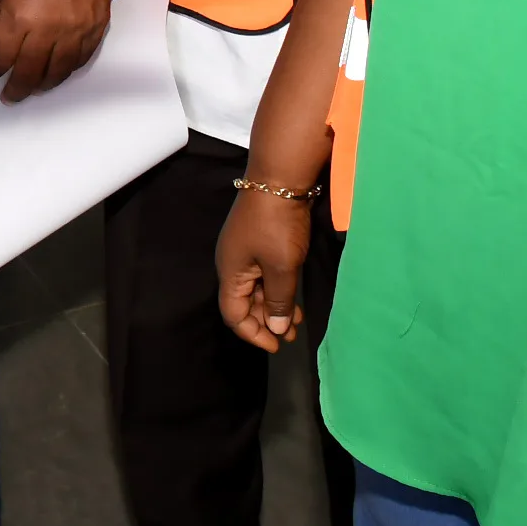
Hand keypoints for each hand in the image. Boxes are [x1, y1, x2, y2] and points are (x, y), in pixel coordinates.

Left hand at [0, 0, 113, 99]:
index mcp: (19, 20)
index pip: (4, 61)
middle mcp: (49, 31)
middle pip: (32, 73)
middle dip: (19, 89)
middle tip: (12, 96)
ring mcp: (77, 30)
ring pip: (60, 71)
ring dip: (46, 83)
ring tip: (36, 86)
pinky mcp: (97, 26)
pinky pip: (83, 58)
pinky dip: (69, 68)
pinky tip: (60, 69)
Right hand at [215, 186, 312, 352]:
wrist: (279, 179)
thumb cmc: (277, 226)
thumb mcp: (281, 267)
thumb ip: (278, 300)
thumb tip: (274, 327)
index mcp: (231, 272)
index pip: (233, 314)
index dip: (253, 334)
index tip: (276, 346)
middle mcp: (234, 264)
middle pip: (243, 303)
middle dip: (265, 323)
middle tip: (289, 337)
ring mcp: (246, 251)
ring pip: (256, 289)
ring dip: (274, 307)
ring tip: (296, 323)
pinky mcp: (260, 241)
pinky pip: (265, 274)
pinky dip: (278, 290)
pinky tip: (294, 299)